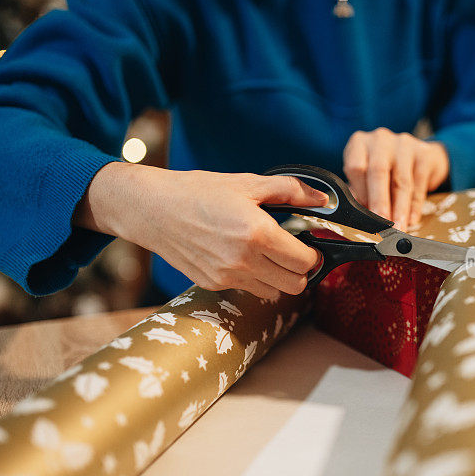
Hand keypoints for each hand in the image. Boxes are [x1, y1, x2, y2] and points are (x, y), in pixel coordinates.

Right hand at [76, 162, 326, 299]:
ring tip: (267, 253)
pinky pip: (247, 290)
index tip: (308, 243)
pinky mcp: (212, 285)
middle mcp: (244, 261)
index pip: (305, 262)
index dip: (313, 253)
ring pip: (273, 292)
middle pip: (295, 286)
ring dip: (278, 277)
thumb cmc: (198, 191)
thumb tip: (322, 200)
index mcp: (257, 234)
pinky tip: (242, 256)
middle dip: (300, 270)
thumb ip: (290, 191)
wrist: (152, 209)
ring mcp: (227, 277)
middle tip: (292, 251)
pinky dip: (254, 278)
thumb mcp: (247, 183)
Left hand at [343, 128, 448, 230]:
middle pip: (379, 171)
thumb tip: (358, 216)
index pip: (356, 167)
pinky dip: (414, 206)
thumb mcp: (366, 178)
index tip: (365, 215)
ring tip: (398, 228)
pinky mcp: (424, 153)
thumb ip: (360, 193)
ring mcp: (404, 143)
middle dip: (380, 202)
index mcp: (359, 143)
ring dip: (399, 209)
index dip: (361, 193)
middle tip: (382, 225)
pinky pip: (419, 184)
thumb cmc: (384, 170)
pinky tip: (411, 220)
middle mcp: (380, 139)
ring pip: (401, 181)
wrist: (418, 156)